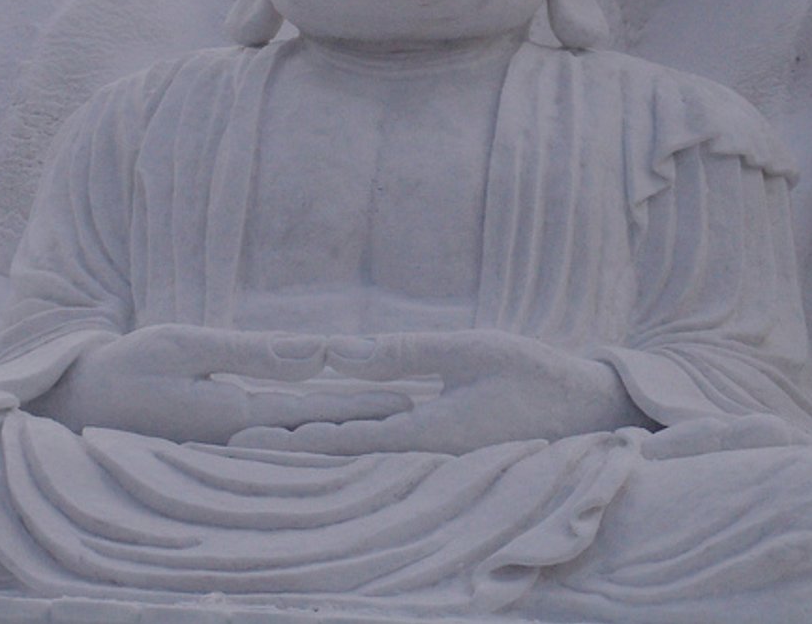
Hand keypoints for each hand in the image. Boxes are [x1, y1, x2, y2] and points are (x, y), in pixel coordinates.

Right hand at [32, 324, 407, 444]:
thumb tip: (318, 353)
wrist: (75, 406)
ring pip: (298, 438)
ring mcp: (225, 447)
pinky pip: (273, 440)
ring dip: (342, 428)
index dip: (364, 403)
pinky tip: (328, 427)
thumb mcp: (185, 346)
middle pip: (315, 430)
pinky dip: (308, 431)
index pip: (315, 412)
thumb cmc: (126, 369)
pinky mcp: (215, 443)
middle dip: (366, 420)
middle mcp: (237, 441)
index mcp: (235, 418)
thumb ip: (252, 351)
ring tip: (387, 419)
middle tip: (418, 410)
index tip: (409, 398)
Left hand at [230, 329, 649, 454]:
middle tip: (225, 452)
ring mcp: (430, 460)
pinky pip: (380, 455)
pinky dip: (340, 448)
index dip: (290, 441)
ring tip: (252, 449)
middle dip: (283, 454)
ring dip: (304, 454)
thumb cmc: (534, 374)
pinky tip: (314, 440)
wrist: (586, 412)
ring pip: (355, 460)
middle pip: (339, 459)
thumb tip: (335, 352)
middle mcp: (422, 457)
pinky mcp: (438, 452)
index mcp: (429, 435)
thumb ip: (403, 353)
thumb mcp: (471, 350)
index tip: (241, 440)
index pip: (344, 442)